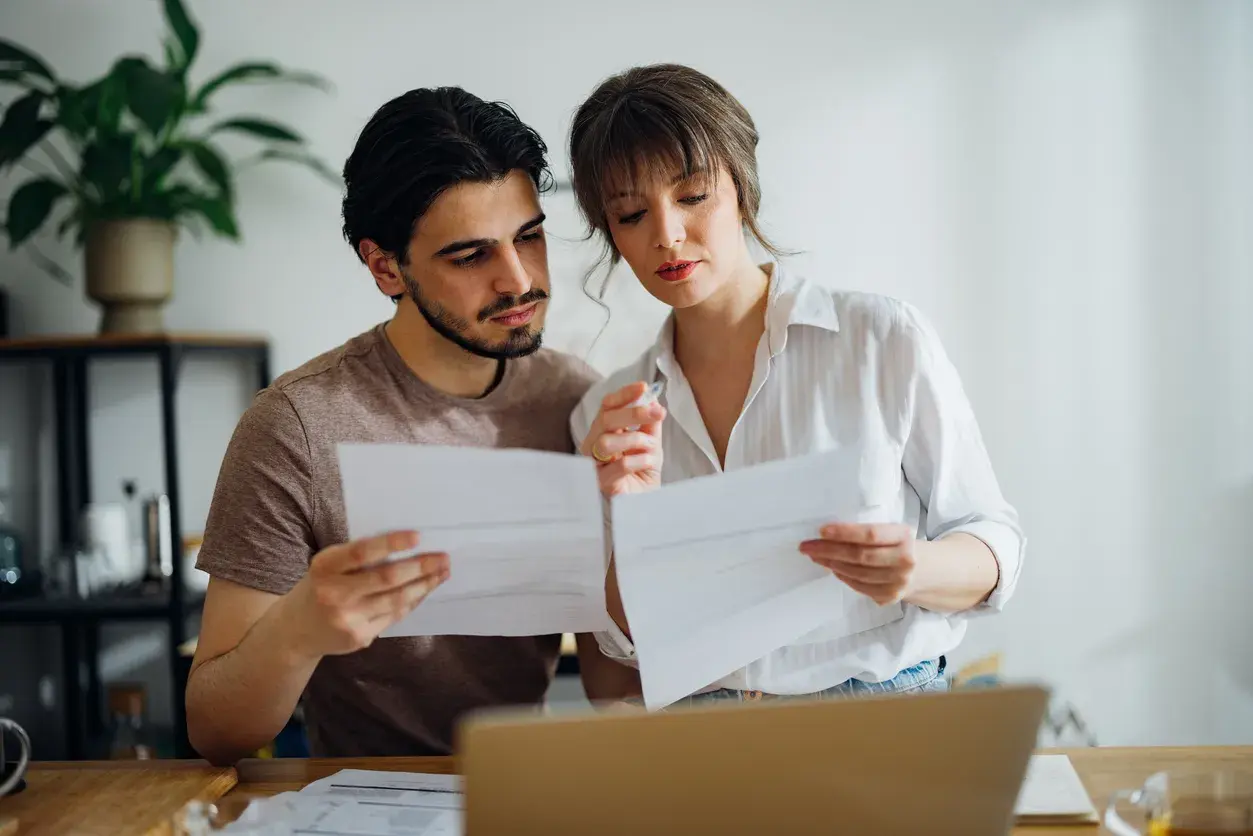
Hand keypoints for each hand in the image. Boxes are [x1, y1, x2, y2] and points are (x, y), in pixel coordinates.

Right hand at [280, 530, 448, 658]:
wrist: (294, 632)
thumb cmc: (319, 587)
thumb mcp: (327, 566)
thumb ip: (357, 558)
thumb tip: (408, 545)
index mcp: (324, 567)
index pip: (362, 552)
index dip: (391, 543)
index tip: (418, 536)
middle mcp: (334, 594)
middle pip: (386, 578)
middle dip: (420, 567)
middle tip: (444, 557)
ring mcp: (347, 619)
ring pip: (396, 599)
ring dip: (425, 585)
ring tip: (442, 572)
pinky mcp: (359, 637)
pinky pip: (394, 616)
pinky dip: (413, 600)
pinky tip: (425, 590)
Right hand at [580, 381, 665, 496]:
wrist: (646, 502)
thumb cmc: (642, 472)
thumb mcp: (651, 442)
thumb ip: (649, 422)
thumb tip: (653, 400)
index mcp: (604, 431)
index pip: (607, 406)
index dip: (624, 394)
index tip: (643, 387)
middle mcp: (594, 445)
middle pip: (605, 419)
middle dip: (633, 413)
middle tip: (657, 413)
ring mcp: (596, 464)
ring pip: (607, 441)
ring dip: (636, 440)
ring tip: (651, 448)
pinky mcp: (602, 483)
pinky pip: (619, 464)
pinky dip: (639, 460)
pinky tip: (648, 464)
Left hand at [799, 523, 916, 605]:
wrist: (930, 571)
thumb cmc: (902, 545)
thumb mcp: (895, 532)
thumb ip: (871, 533)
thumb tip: (829, 534)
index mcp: (904, 537)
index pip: (871, 534)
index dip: (844, 533)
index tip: (821, 530)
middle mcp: (903, 561)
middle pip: (860, 556)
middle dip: (829, 550)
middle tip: (807, 546)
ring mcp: (898, 582)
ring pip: (857, 573)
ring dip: (832, 564)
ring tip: (815, 556)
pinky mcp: (890, 597)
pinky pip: (859, 586)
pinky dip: (843, 576)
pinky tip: (832, 568)